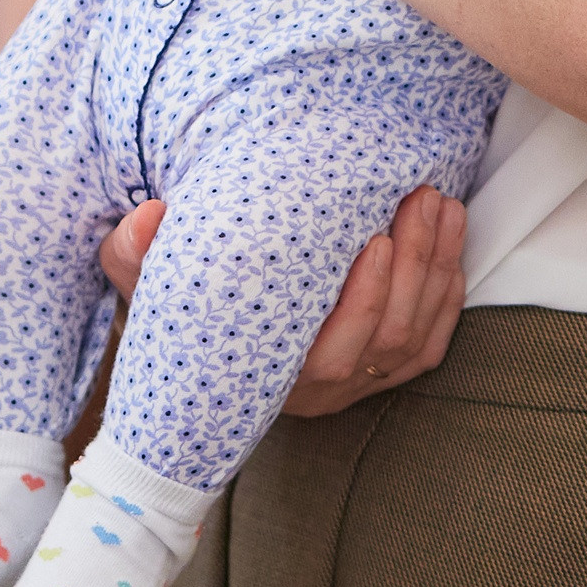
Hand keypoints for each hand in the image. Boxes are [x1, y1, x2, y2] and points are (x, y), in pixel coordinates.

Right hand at [98, 184, 464, 415]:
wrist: (203, 328)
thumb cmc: (178, 299)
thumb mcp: (142, 277)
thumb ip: (135, 251)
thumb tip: (147, 217)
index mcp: (268, 374)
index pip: (329, 354)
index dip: (360, 303)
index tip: (373, 239)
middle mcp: (319, 389)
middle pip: (386, 338)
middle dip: (412, 265)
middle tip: (420, 197)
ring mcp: (356, 382)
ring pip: (415, 337)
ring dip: (436, 268)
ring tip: (441, 204)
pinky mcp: (382, 369)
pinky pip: (429, 343)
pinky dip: (447, 295)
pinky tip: (451, 245)